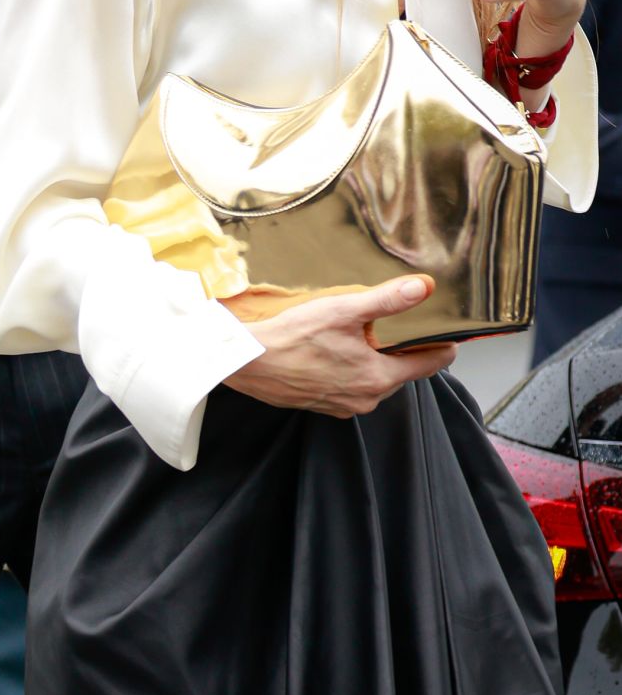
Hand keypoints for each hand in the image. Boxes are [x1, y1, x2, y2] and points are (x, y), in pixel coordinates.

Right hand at [222, 275, 454, 415]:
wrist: (249, 363)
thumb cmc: (294, 336)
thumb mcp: (344, 311)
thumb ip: (387, 301)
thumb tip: (424, 288)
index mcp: (378, 378)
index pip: (430, 364)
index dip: (441, 345)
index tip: (446, 332)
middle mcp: (366, 399)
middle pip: (401, 372)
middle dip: (401, 350)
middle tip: (395, 325)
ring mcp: (344, 406)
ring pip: (375, 380)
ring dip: (374, 361)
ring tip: (360, 335)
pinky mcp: (324, 406)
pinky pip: (351, 388)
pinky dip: (351, 371)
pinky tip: (334, 352)